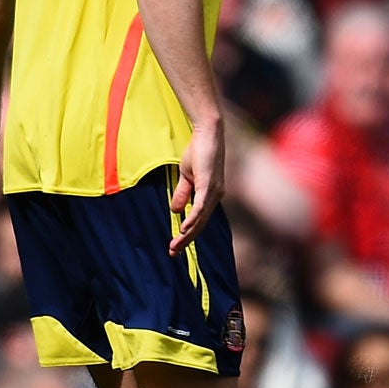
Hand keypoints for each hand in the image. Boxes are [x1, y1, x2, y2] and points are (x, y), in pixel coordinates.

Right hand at [168, 121, 224, 254]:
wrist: (207, 134)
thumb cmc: (199, 152)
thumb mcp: (187, 176)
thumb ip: (183, 193)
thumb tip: (176, 211)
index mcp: (211, 196)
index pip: (199, 220)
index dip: (188, 234)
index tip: (175, 245)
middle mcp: (215, 197)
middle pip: (201, 225)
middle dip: (186, 240)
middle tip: (173, 253)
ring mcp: (213, 192)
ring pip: (200, 220)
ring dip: (187, 235)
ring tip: (175, 246)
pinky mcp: (208, 185)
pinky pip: (200, 207)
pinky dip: (192, 219)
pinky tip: (184, 230)